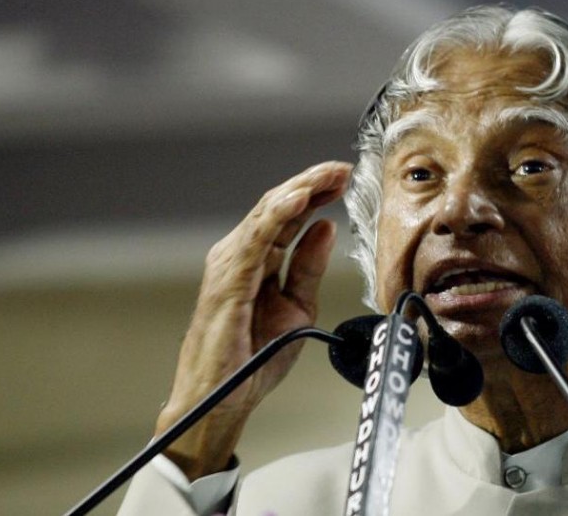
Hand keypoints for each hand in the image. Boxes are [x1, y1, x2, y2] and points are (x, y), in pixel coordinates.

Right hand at [156, 161, 352, 479]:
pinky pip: (255, 240)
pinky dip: (277, 217)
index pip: (286, 216)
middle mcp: (239, 256)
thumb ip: (307, 268)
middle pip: (276, 207)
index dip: (316, 193)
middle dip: (311, 183)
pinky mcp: (227, 281)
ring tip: (329, 175)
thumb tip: (326, 229)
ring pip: (266, 215)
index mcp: (255, 262)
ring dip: (299, 191)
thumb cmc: (250, 360)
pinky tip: (300, 201)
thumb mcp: (296, 309)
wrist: (221, 400)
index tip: (346, 179)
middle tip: (343, 168)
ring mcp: (230, 265)